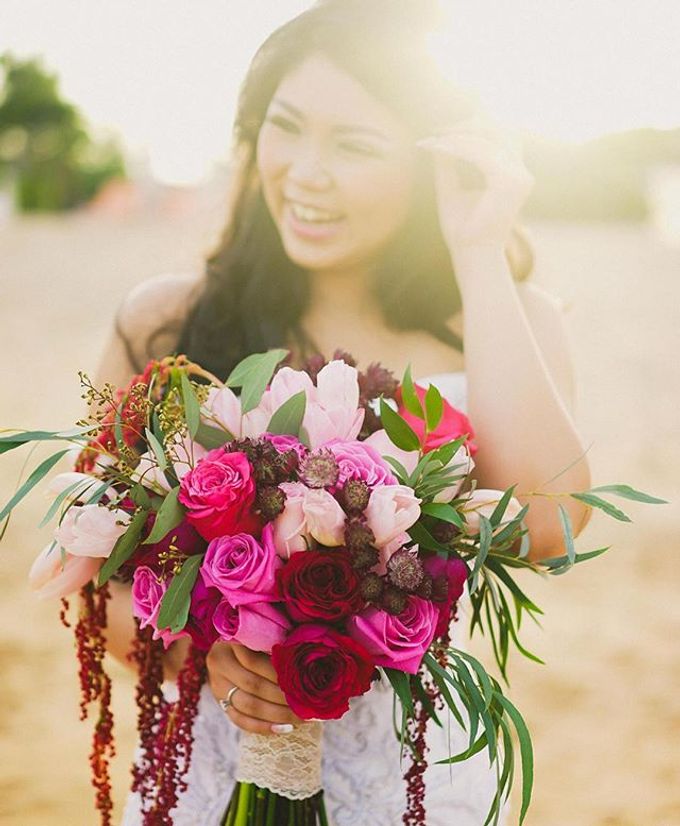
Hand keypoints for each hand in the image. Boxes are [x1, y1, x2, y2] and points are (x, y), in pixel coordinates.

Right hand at [207, 641, 302, 734]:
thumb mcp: (261, 633)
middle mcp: (219, 664)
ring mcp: (217, 686)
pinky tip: (286, 728)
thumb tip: (305, 660)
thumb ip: (276, 642)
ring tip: (303, 717)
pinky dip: (264, 727)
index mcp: (230, 641)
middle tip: (309, 703)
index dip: (280, 673)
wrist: (227, 648)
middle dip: (283, 697)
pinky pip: (241, 721)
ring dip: (278, 714)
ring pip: (248, 706)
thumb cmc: (254, 637)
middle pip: (253, 685)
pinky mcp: (221, 704)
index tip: (305, 680)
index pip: (255, 661)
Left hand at [416, 109, 533, 258]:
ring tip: (433, 141)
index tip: (439, 133)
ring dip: (457, 137)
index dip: (470, 128)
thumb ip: (448, 165)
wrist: (471, 255)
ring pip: (486, 140)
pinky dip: (457, 148)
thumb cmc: (462, 229)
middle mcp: (520, 173)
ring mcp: (518, 176)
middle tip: (437, 132)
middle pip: (498, 130)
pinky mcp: (509, 182)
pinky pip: (480, 154)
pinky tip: (438, 148)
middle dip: (465, 126)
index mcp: (512, 174)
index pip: (498, 136)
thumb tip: (438, 138)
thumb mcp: (451, 189)